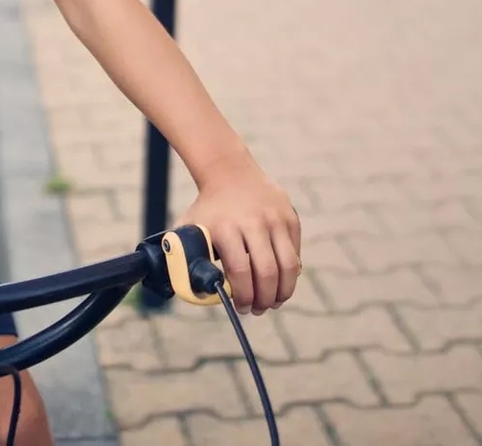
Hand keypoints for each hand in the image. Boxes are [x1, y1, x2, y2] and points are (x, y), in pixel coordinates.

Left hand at [180, 156, 300, 315]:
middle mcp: (253, 222)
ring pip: (289, 266)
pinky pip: (295, 253)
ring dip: (283, 291)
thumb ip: (185, 260)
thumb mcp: (190, 230)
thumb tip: (192, 291)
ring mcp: (275, 219)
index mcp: (225, 228)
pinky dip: (291, 273)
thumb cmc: (208, 211)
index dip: (243, 297)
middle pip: (267, 273)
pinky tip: (280, 280)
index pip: (240, 272)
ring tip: (274, 301)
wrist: (230, 173)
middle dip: (265, 299)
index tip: (241, 308)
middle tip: (259, 309)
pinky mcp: (290, 217)